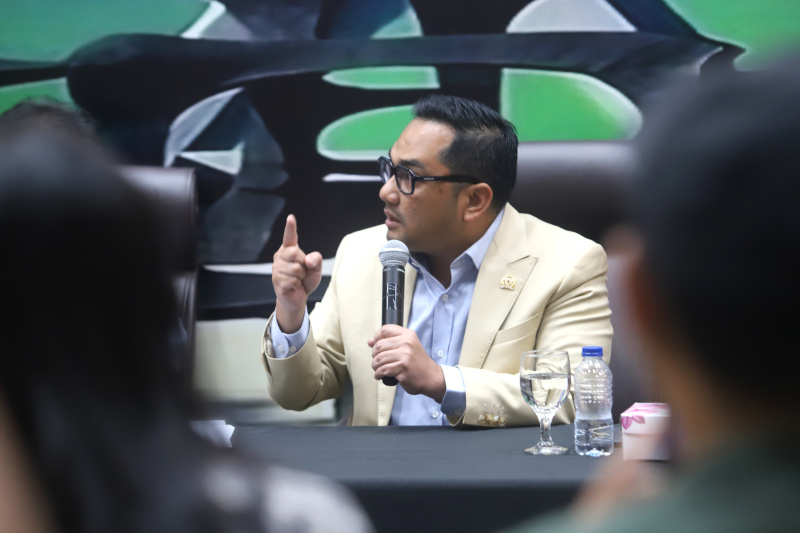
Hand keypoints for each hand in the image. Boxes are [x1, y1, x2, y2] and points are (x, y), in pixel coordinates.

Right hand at [272, 214, 322, 332]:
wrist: (298, 297)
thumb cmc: (306, 280)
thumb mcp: (316, 269)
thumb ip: (316, 260)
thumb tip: (308, 259)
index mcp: (289, 250)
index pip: (290, 237)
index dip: (290, 228)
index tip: (291, 218)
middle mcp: (280, 257)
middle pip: (295, 252)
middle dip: (303, 263)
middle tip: (301, 271)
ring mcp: (277, 269)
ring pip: (295, 269)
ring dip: (300, 277)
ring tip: (297, 280)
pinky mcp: (277, 281)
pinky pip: (293, 281)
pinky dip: (297, 285)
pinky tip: (293, 286)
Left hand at [368, 325, 444, 400]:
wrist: (431, 376)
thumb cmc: (417, 362)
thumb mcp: (407, 347)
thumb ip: (389, 342)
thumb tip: (370, 342)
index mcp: (408, 335)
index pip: (385, 329)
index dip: (376, 337)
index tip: (376, 345)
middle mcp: (406, 343)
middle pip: (379, 345)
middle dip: (374, 355)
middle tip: (378, 361)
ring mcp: (405, 355)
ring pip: (379, 358)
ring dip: (375, 366)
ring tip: (378, 369)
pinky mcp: (403, 368)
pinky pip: (383, 370)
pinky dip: (378, 374)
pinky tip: (380, 375)